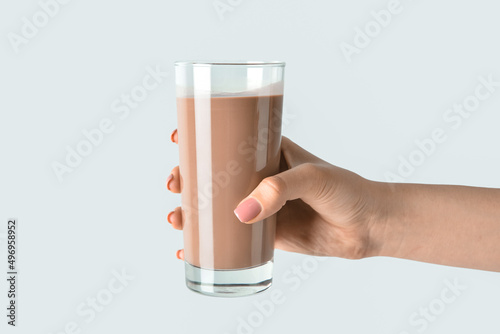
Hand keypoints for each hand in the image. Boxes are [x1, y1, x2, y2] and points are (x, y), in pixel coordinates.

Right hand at [166, 131, 383, 259]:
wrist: (366, 226)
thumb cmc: (346, 190)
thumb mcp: (313, 178)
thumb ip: (280, 189)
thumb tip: (241, 213)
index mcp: (269, 152)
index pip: (229, 139)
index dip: (201, 137)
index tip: (178, 137)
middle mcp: (260, 177)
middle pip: (213, 174)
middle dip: (187, 177)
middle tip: (174, 183)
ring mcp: (260, 206)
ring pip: (216, 205)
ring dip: (191, 210)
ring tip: (176, 218)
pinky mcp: (264, 233)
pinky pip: (230, 236)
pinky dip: (207, 242)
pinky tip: (188, 249)